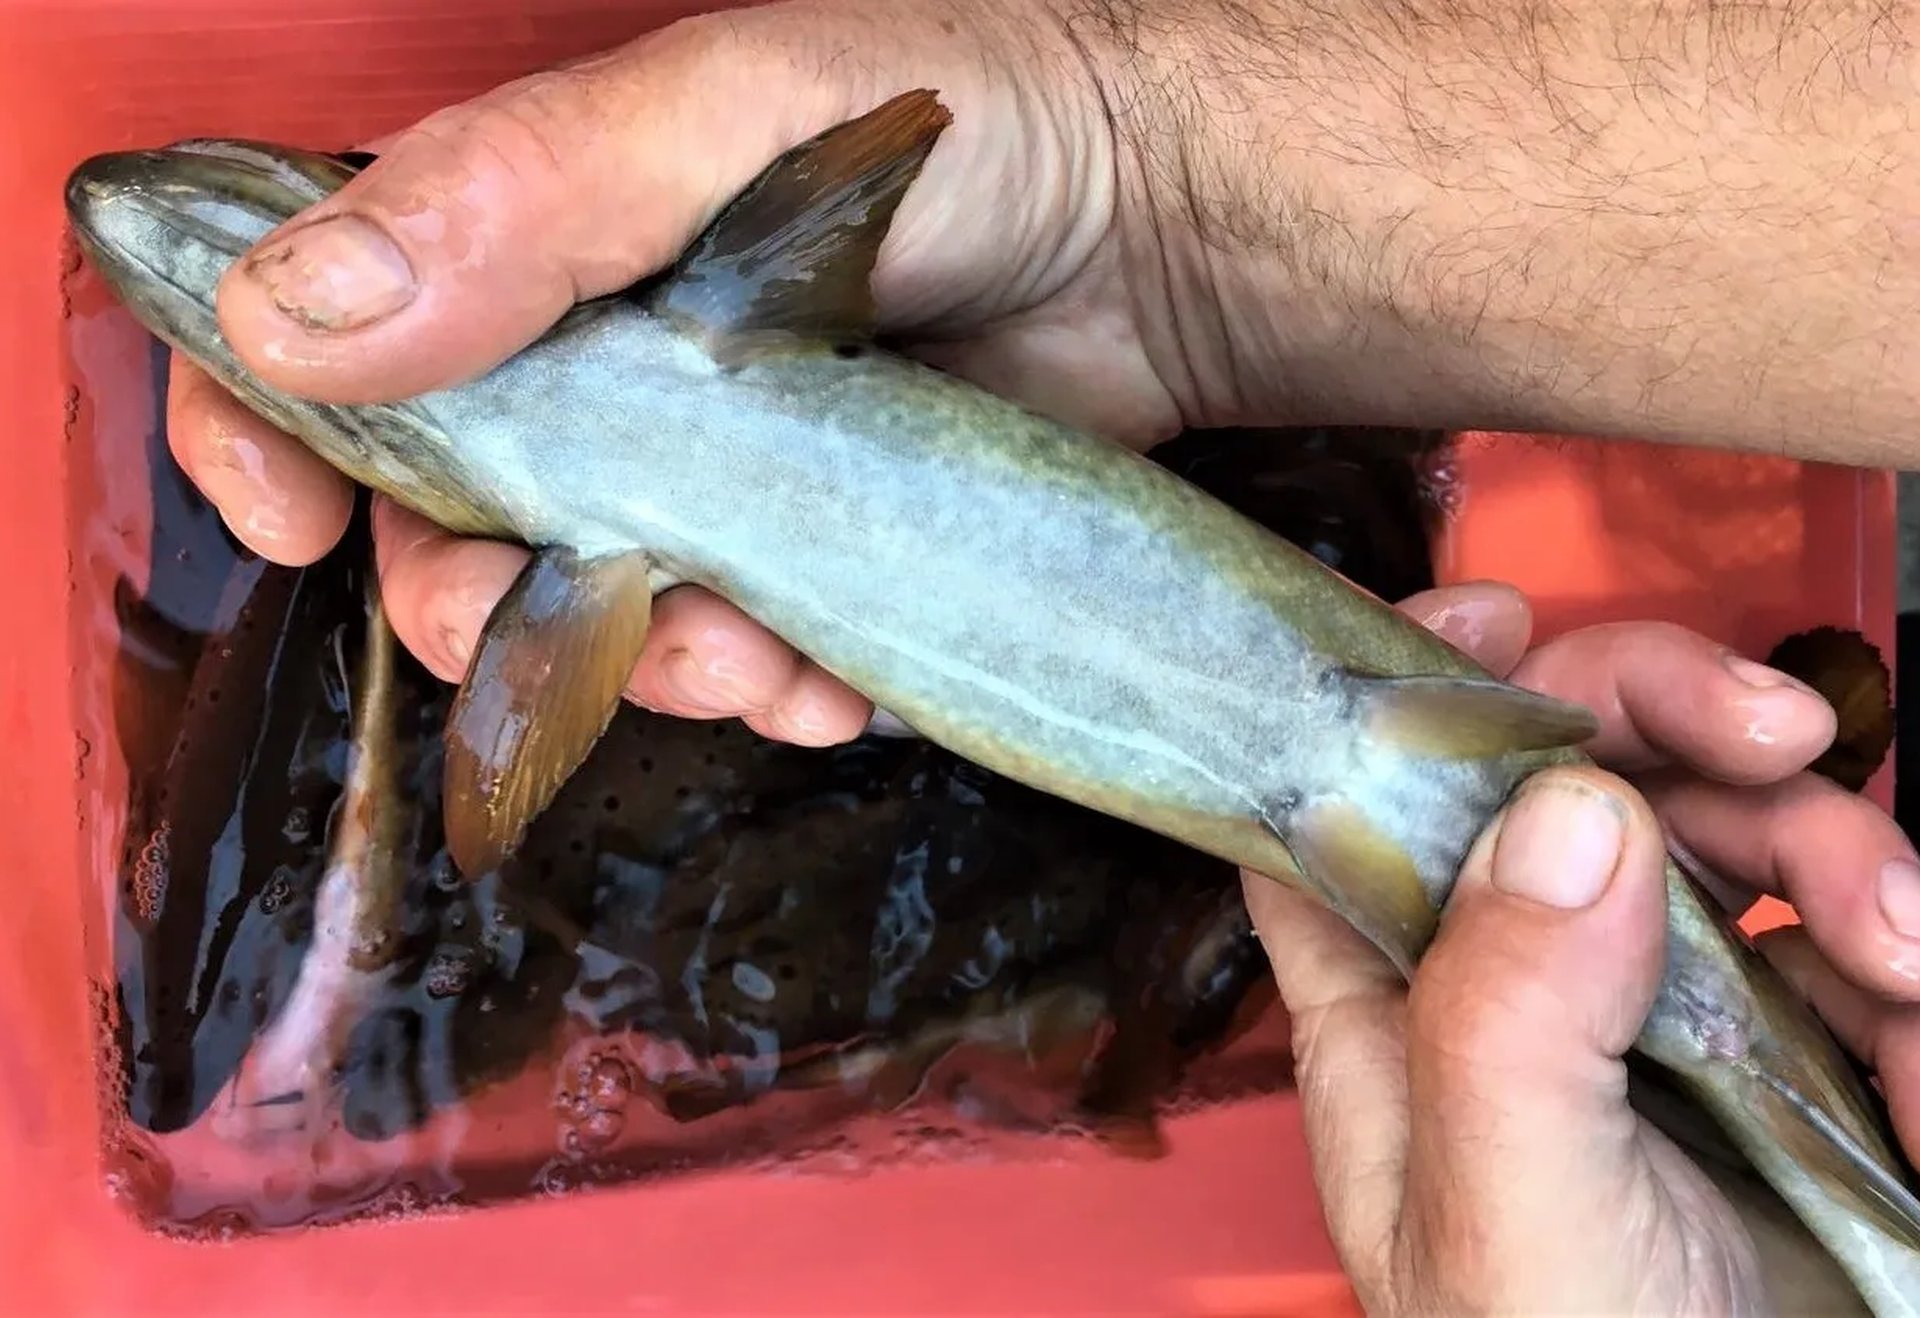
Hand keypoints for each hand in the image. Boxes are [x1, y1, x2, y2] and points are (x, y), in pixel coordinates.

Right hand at [167, 0, 1208, 743]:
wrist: (1162, 235)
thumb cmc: (960, 130)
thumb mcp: (728, 117)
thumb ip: (520, 202)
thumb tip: (290, 315)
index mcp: (528, 238)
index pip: (319, 332)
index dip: (270, 431)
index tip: (290, 521)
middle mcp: (592, 365)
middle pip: (442, 521)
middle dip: (477, 604)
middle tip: (555, 617)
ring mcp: (697, 473)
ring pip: (587, 619)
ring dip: (644, 670)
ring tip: (757, 652)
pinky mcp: (798, 555)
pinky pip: (732, 661)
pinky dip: (765, 691)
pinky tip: (830, 672)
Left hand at [1244, 582, 1919, 1312]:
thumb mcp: (1521, 1223)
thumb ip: (1512, 1018)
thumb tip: (1562, 804)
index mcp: (1395, 1012)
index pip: (1343, 807)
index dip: (1393, 691)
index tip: (1498, 616)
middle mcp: (1512, 983)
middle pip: (1560, 775)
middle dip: (1672, 722)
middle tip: (1789, 733)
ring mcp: (1655, 1007)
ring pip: (1722, 831)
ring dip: (1832, 848)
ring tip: (1909, 953)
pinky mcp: (1785, 1047)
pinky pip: (1838, 934)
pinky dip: (1904, 953)